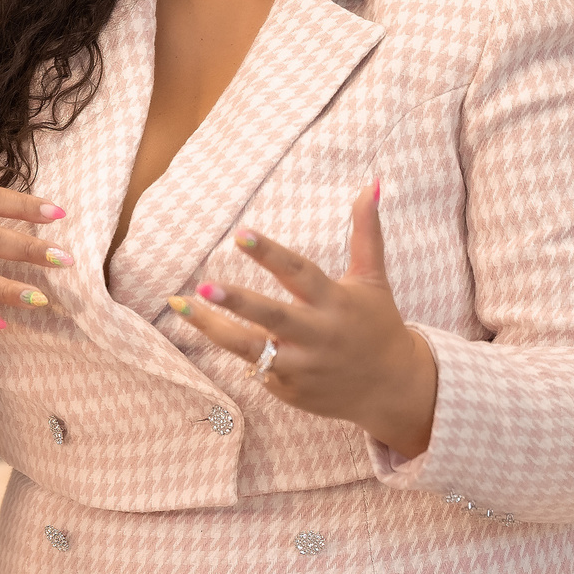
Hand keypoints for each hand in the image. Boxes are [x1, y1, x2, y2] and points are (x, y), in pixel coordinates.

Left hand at [166, 180, 438, 458]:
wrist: (393, 388)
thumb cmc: (377, 323)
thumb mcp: (372, 279)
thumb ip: (366, 233)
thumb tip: (370, 183)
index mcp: (335, 302)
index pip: (299, 273)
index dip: (270, 253)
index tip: (241, 233)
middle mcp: (318, 335)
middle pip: (272, 316)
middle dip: (236, 301)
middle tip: (202, 286)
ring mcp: (303, 366)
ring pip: (251, 348)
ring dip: (212, 328)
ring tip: (179, 305)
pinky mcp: (290, 390)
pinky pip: (258, 369)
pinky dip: (242, 352)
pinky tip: (220, 332)